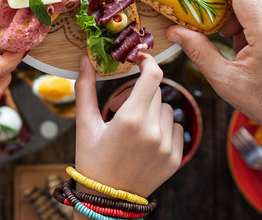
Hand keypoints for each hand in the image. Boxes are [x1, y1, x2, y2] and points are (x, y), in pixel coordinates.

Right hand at [74, 54, 182, 196]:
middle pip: (155, 92)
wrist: (106, 200)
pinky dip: (164, 129)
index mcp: (130, 119)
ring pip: (166, 109)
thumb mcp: (85, 124)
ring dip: (152, 111)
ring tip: (134, 128)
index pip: (152, 76)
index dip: (148, 62)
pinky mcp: (175, 158)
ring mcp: (166, 147)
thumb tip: (85, 60)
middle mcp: (152, 131)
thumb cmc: (92, 160)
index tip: (140, 60)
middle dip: (140, 93)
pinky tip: (147, 141)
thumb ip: (85, 88)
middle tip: (121, 109)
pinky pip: (176, 128)